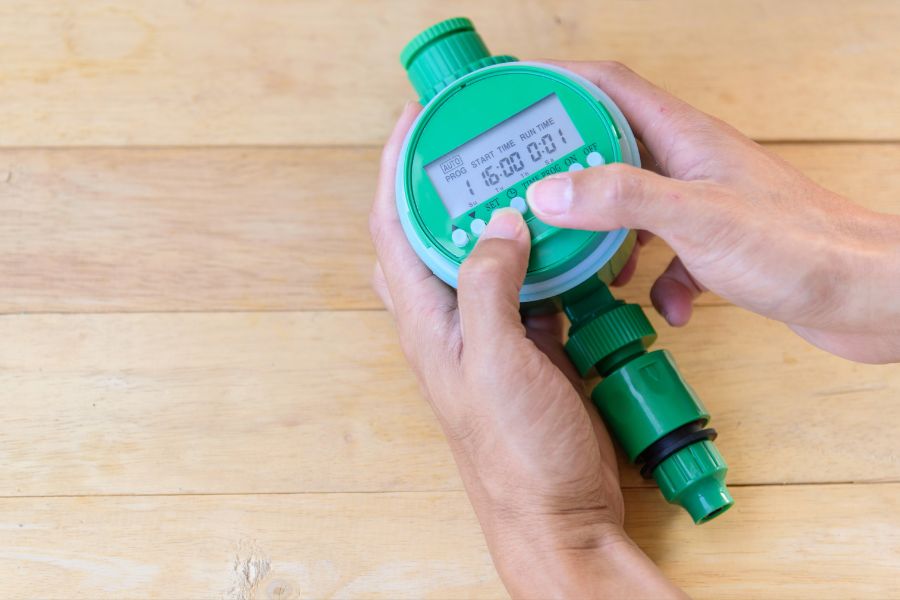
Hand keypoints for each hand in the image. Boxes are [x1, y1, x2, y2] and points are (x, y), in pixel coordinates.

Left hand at [370, 103, 684, 598]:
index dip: (396, 172)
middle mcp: (450, 326)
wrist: (559, 516)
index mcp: (428, 325)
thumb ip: (488, 288)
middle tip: (470, 145)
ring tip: (522, 181)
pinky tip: (566, 243)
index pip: (394, 230)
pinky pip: (528, 288)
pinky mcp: (529, 349)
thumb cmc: (518, 457)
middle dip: (440, 188)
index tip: (415, 124)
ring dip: (495, 221)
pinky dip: (541, 260)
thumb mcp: (495, 363)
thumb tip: (498, 224)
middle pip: (428, 239)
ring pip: (481, 260)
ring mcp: (490, 336)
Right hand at [528, 61, 899, 363]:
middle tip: (526, 190)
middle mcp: (688, 162)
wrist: (864, 295)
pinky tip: (662, 303)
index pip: (607, 86)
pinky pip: (661, 253)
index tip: (513, 97)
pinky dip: (651, 279)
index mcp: (684, 136)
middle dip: (564, 167)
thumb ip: (622, 200)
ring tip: (580, 256)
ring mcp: (700, 201)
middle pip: (608, 145)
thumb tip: (550, 191)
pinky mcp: (712, 243)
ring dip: (602, 230)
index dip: (557, 83)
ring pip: (628, 203)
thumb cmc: (801, 247)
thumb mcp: (698, 219)